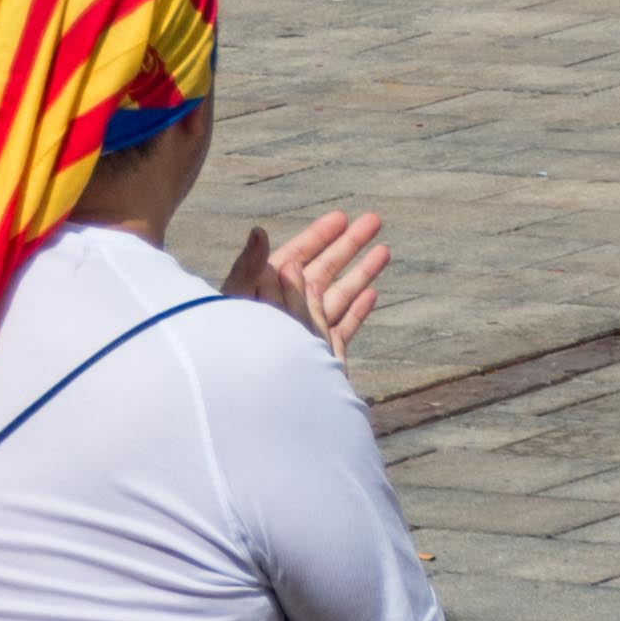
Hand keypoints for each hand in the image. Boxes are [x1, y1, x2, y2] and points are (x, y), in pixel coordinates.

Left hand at [220, 206, 388, 363]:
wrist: (256, 404)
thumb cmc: (234, 350)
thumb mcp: (237, 304)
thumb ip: (250, 270)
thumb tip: (259, 231)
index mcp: (266, 292)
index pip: (299, 255)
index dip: (320, 235)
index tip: (342, 216)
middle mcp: (289, 308)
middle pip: (325, 269)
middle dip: (349, 244)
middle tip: (374, 219)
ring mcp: (307, 331)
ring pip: (340, 295)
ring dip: (361, 272)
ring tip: (385, 250)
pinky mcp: (322, 355)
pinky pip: (343, 327)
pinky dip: (358, 310)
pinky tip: (373, 294)